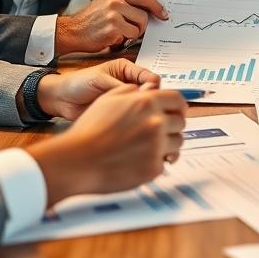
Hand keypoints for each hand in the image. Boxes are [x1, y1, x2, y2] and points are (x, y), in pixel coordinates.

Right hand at [30, 85, 186, 205]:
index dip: (178, 106)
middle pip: (180, 122)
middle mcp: (156, 122)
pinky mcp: (153, 167)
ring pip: (177, 143)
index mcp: (147, 103)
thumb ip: (132, 91)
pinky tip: (141, 160)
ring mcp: (157, 146)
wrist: (78, 160)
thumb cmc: (89, 130)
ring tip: (150, 147)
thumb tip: (148, 89)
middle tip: (159, 132)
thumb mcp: (108, 98)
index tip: (177, 112)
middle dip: (171, 126)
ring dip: (168, 145)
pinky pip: (165, 163)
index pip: (178, 100)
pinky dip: (156, 162)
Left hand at [36, 59, 160, 119]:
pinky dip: (137, 121)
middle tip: (153, 110)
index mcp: (126, 69)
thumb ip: (122, 86)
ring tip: (146, 119)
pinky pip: (134, 117)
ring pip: (144, 107)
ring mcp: (125, 100)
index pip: (149, 76)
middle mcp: (128, 84)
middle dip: (153, 101)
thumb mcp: (101, 80)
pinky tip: (137, 125)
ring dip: (146, 112)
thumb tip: (143, 92)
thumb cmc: (77, 83)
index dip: (154, 87)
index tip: (155, 97)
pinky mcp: (120, 114)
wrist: (61, 100)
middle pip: (150, 93)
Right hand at [55, 0, 167, 54]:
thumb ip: (125, 3)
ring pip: (140, 26)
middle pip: (144, 14)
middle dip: (143, 26)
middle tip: (133, 30)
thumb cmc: (91, 20)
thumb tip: (150, 9)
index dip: (157, 6)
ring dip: (133, 34)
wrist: (72, 31)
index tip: (164, 14)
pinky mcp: (113, 28)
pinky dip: (125, 40)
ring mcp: (114, 14)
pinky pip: (131, 36)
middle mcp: (115, 1)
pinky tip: (114, 39)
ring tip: (120, 34)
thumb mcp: (106, 3)